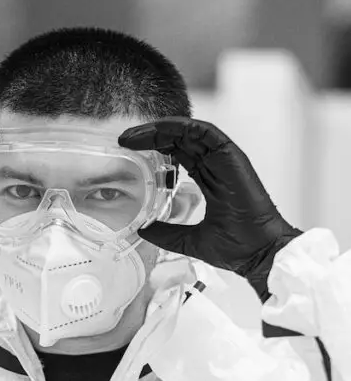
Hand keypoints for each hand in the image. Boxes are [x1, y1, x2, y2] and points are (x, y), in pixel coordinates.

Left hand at [118, 118, 302, 286]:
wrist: (258, 254)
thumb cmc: (235, 248)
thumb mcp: (188, 240)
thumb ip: (166, 232)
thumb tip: (142, 229)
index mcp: (209, 180)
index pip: (177, 154)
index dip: (153, 148)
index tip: (128, 152)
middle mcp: (216, 166)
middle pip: (179, 139)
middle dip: (150, 135)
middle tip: (123, 139)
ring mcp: (224, 159)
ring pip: (188, 132)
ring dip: (160, 129)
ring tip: (133, 135)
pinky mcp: (231, 156)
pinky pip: (205, 132)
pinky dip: (182, 126)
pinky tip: (159, 130)